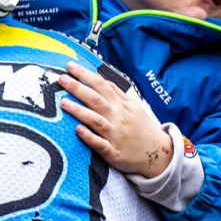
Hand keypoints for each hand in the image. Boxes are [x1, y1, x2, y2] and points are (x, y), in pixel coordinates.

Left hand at [57, 61, 172, 176]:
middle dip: (78, 88)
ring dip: (79, 111)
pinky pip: (100, 144)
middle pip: (96, 100)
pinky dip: (89, 137)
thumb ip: (116, 93)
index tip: (70, 66)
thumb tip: (99, 78)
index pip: (101, 85)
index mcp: (121, 105)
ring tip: (63, 103)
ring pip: (96, 120)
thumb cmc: (141, 128)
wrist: (158, 154)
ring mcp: (115, 135)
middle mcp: (118, 117)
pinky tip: (78, 130)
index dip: (85, 74)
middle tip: (62, 79)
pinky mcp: (114, 152)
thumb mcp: (133, 106)